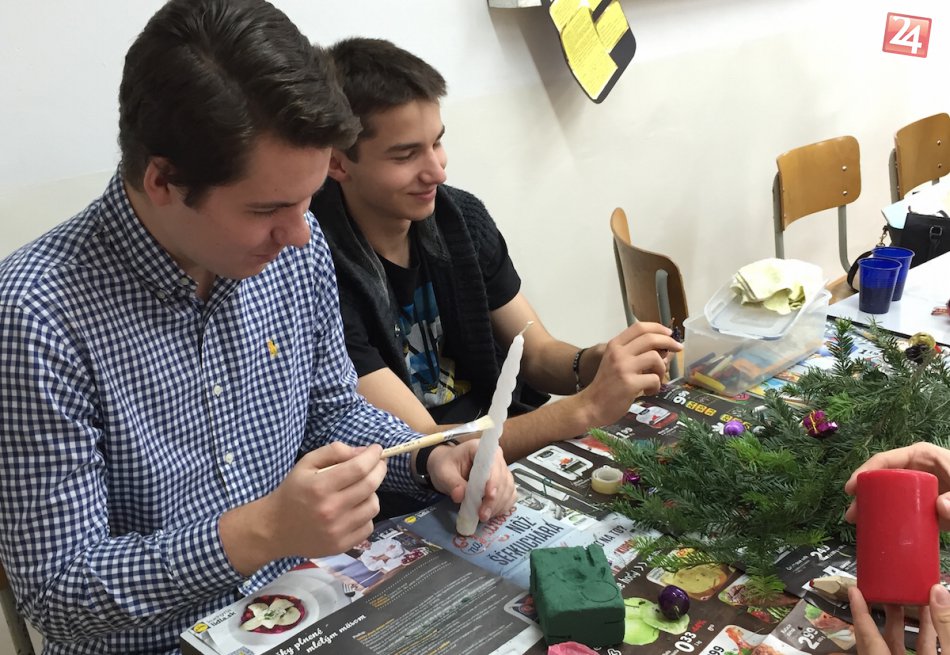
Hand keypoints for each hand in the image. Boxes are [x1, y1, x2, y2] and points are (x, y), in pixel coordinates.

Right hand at [220, 442, 386, 574]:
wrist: (275, 529)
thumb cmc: (293, 491)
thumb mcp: (306, 463)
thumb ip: (334, 451)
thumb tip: (362, 452)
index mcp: (319, 486)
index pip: (358, 468)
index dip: (373, 456)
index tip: (377, 449)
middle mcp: (330, 509)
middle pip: (370, 485)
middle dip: (379, 469)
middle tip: (378, 464)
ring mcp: (337, 530)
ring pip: (373, 506)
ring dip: (372, 493)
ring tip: (360, 489)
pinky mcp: (341, 546)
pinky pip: (368, 526)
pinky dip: (366, 514)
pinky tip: (354, 509)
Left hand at [426, 439, 515, 521]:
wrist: (447, 466)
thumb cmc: (445, 465)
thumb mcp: (443, 473)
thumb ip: (452, 483)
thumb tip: (460, 496)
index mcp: (481, 449)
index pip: (494, 465)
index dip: (493, 481)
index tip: (488, 496)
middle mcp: (496, 458)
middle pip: (503, 480)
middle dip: (494, 500)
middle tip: (482, 515)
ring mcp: (502, 470)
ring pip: (508, 489)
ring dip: (498, 505)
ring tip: (484, 516)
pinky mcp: (504, 482)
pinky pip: (510, 495)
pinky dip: (503, 506)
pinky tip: (492, 513)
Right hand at [578, 322, 682, 425]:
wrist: (592, 406)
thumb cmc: (606, 385)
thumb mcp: (615, 363)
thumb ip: (634, 354)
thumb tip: (664, 350)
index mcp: (615, 345)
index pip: (639, 327)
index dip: (658, 328)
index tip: (669, 333)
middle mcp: (618, 353)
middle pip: (650, 338)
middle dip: (669, 342)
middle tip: (678, 348)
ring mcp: (624, 368)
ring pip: (655, 358)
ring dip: (662, 369)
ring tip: (657, 379)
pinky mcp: (630, 383)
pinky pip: (654, 379)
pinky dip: (656, 386)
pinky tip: (648, 391)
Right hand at [843, 443, 949, 529]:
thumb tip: (939, 504)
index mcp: (924, 457)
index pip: (887, 459)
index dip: (865, 472)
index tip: (852, 488)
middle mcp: (918, 470)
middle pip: (883, 478)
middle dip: (864, 495)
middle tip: (852, 515)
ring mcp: (921, 488)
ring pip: (889, 493)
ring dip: (872, 507)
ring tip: (858, 524)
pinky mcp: (926, 504)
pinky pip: (901, 506)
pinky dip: (887, 515)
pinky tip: (876, 527)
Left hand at [849, 584, 949, 654]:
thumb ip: (945, 626)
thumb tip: (938, 593)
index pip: (867, 636)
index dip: (860, 612)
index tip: (854, 591)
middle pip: (878, 638)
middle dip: (881, 612)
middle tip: (883, 587)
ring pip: (898, 644)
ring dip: (905, 621)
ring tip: (909, 597)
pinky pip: (917, 651)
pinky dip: (922, 635)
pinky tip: (929, 619)